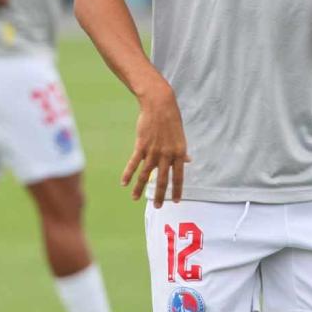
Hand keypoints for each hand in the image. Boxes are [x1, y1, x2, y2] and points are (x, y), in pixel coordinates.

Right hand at [121, 82, 189, 207]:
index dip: (177, 190)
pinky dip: (128, 174)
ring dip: (140, 188)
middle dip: (160, 195)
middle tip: (158, 207)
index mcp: (179, 153)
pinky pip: (134, 163)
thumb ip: (182, 152)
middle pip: (163, 179)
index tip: (176, 201)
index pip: (179, 176)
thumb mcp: (181, 136)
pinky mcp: (141, 145)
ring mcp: (153, 151)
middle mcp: (167, 154)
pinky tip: (124, 183)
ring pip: (146, 174)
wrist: (159, 105)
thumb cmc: (171, 119)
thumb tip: (188, 161)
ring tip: (135, 199)